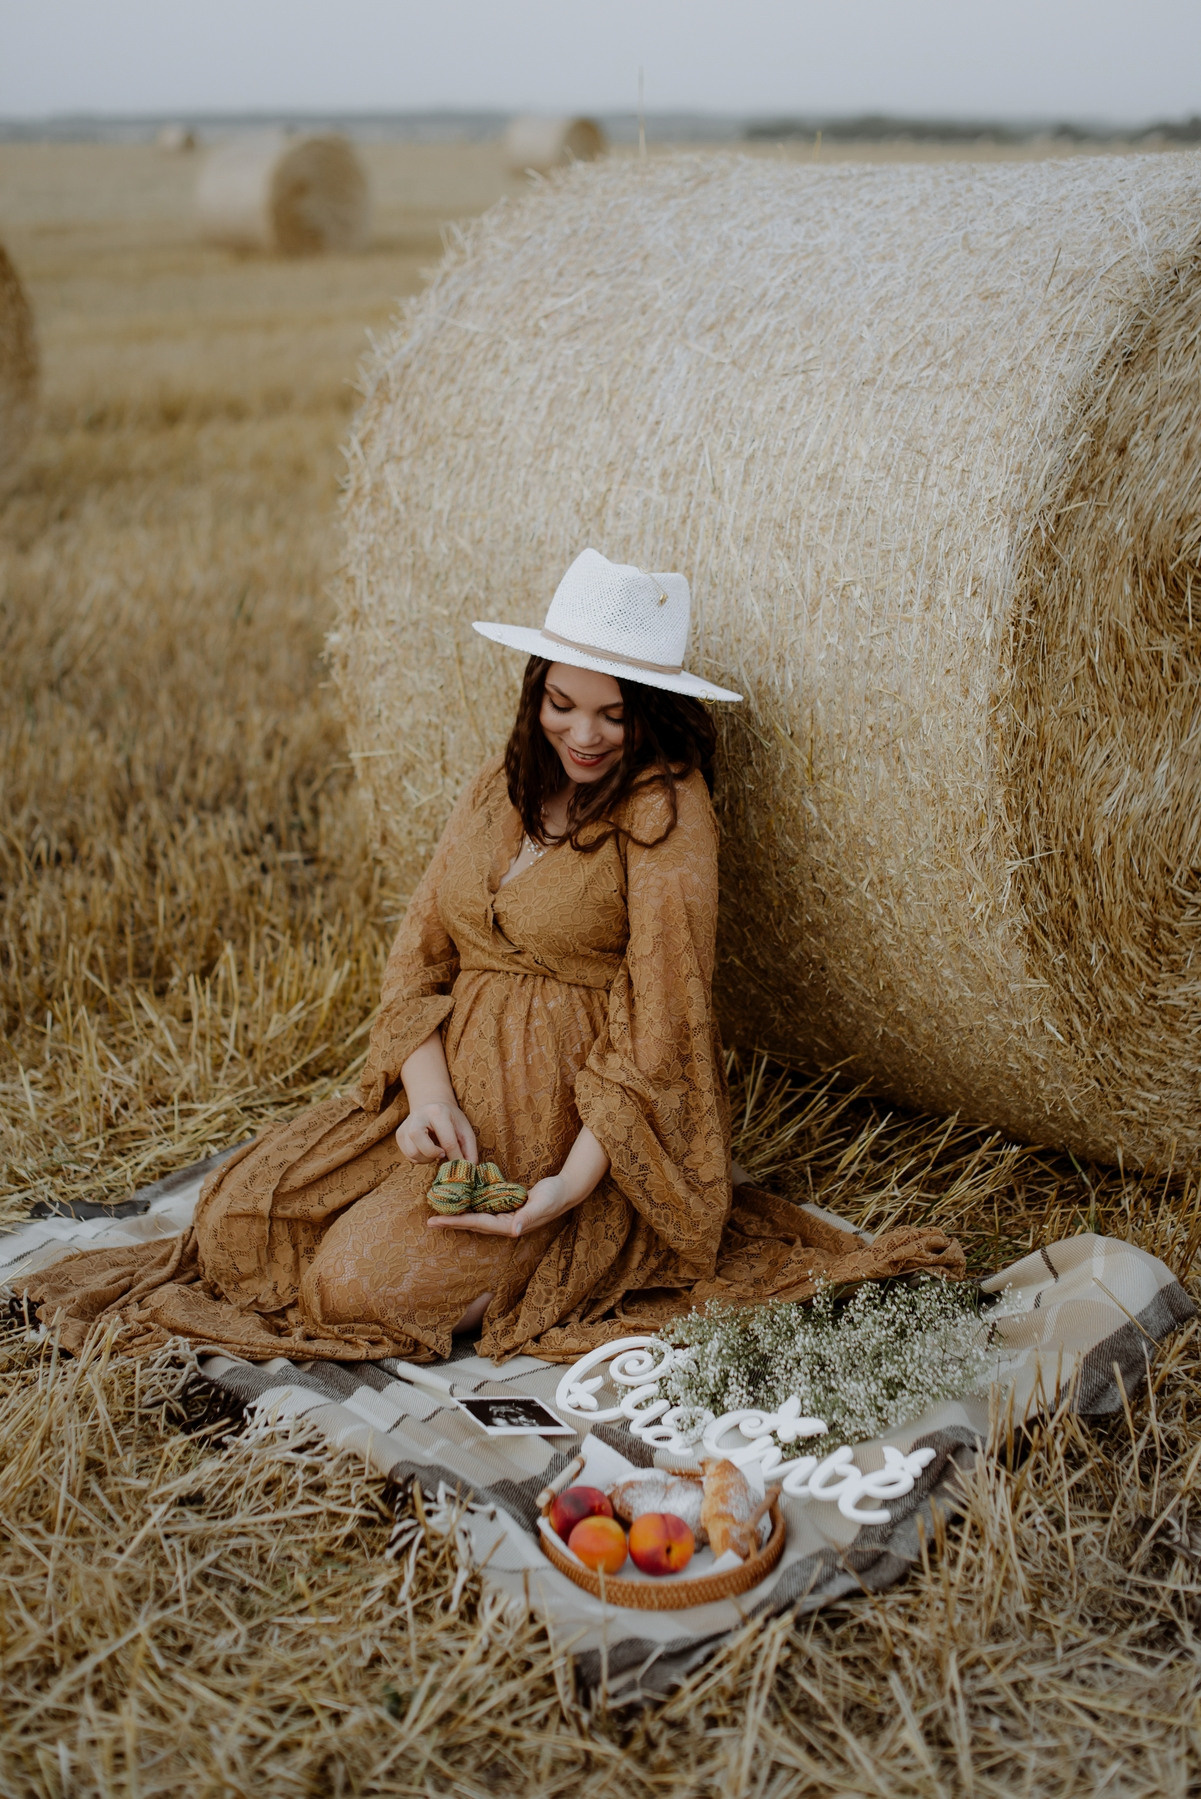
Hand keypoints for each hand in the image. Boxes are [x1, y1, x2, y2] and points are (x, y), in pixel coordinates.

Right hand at [396, 1100, 477, 1164]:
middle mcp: (418, 1117)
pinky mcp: (399, 1134)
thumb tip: (470, 1167)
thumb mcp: (464, 1129)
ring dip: (426, 1159)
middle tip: (442, 1153)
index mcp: (438, 1112)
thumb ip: (469, 1149)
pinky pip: (407, 1155)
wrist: (431, 1105)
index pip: (448, 1142)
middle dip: (434, 1156)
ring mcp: (406, 1125)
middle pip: (423, 1147)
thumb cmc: (450, 1119)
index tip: (461, 1166)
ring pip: (413, 1153)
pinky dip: (419, 1158)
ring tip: (434, 1151)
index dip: (456, 1158)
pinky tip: (426, 1149)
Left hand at [427, 1173, 575, 1236]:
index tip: (437, 1221)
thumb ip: (529, 1217)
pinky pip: (484, 1209)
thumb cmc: (555, 1196)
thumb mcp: (543, 1204)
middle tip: (430, 1221)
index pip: (478, 1224)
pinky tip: (462, 1201)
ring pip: (477, 1218)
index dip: (457, 1222)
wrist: (566, 1191)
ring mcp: (506, 1217)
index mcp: (510, 1225)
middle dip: (452, 1222)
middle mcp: (505, 1224)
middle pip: (473, 1224)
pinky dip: (471, 1206)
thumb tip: (514, 1230)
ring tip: (441, 1212)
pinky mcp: (507, 1208)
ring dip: (459, 1216)